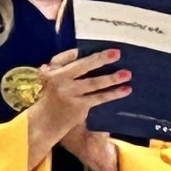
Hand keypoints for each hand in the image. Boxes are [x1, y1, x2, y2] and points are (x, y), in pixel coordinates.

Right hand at [23, 47, 131, 169]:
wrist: (44, 123)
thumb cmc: (51, 98)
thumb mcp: (49, 80)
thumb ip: (62, 68)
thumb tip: (81, 54)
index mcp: (51, 72)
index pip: (62, 58)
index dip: (76, 53)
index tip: (91, 47)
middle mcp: (59, 80)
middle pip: (82, 67)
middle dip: (99, 59)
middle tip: (117, 53)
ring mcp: (69, 93)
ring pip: (93, 83)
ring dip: (111, 78)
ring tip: (127, 73)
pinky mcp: (78, 106)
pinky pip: (99, 97)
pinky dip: (113, 93)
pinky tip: (125, 90)